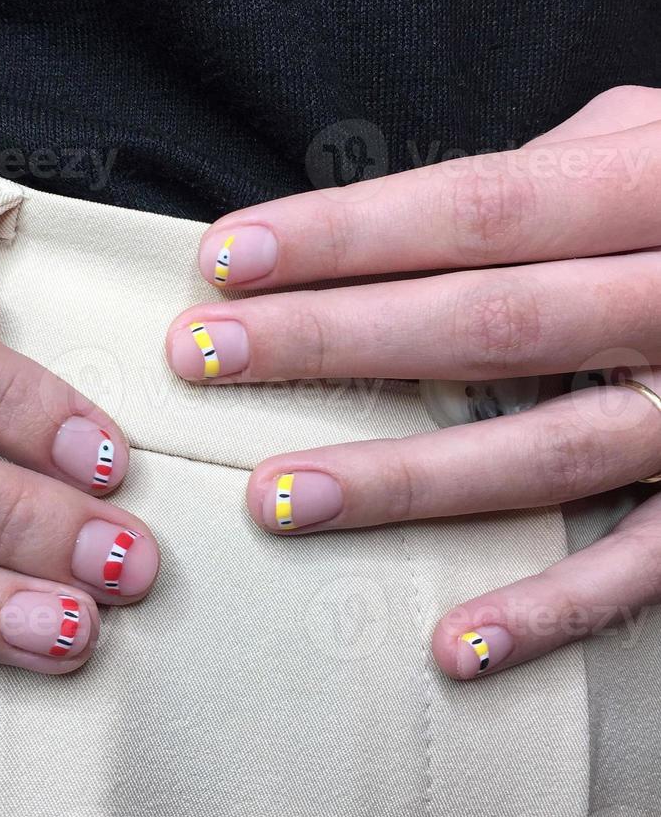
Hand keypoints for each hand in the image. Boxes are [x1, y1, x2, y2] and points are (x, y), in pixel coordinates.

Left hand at [167, 85, 660, 679]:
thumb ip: (559, 169)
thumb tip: (429, 213)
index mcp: (658, 192)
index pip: (476, 209)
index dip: (344, 234)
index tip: (224, 260)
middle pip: (481, 324)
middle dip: (328, 343)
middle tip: (201, 360)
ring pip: (541, 454)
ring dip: (398, 482)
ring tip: (271, 499)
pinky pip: (642, 568)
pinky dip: (550, 613)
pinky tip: (449, 648)